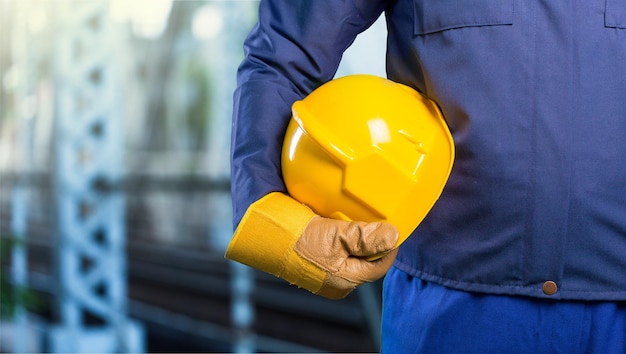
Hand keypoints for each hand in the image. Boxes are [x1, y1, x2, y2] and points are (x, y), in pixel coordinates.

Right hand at [225, 192, 397, 298]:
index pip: (379, 265)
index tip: (393, 227)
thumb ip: (365, 236)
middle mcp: (336, 281)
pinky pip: (336, 250)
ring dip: (356, 237)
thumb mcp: (335, 235)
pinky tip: (337, 222)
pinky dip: (341, 237)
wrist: (263, 235)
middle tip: (375, 220)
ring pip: (351, 254)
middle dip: (372, 241)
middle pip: (366, 260)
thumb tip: (393, 235)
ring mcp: (324, 273)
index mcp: (345, 280)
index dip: (389, 246)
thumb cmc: (297, 240)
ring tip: (356, 219)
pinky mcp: (314, 262)